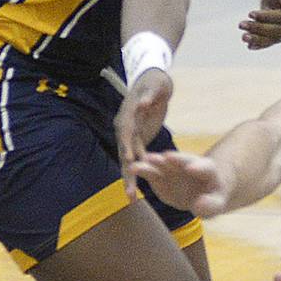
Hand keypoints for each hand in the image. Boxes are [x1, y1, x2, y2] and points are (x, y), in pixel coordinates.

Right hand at [115, 69, 172, 197]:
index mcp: (128, 114)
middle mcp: (125, 127)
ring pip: (129, 160)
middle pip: (124, 152)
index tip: (130, 159)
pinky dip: (139, 172)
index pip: (126, 131)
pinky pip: (138, 159)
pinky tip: (139, 190)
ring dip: (130, 179)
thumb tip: (143, 103)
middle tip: (129, 193)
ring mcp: (130, 135)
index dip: (127, 145)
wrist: (155, 82)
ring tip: (131, 198)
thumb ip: (149, 94)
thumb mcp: (156, 85)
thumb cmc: (155, 82)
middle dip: (126, 173)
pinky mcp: (138, 140)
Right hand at [127, 150, 231, 216]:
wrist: (199, 194)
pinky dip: (141, 172)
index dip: (199, 168)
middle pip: (181, 160)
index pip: (205, 168)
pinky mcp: (159, 176)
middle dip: (173, 160)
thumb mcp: (216, 204)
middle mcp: (187, 165)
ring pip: (161, 164)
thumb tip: (197, 206)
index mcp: (207, 170)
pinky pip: (149, 173)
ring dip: (150, 164)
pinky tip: (131, 170)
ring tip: (137, 166)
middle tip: (164, 158)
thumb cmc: (212, 199)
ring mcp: (172, 169)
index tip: (192, 168)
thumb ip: (210, 206)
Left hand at [239, 0, 280, 49]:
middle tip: (241, 24)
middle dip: (260, 29)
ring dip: (258, 39)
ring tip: (243, 36)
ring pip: (274, 38)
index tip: (250, 13)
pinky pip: (271, 42)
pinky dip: (260, 44)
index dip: (268, 17)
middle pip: (280, 30)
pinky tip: (249, 45)